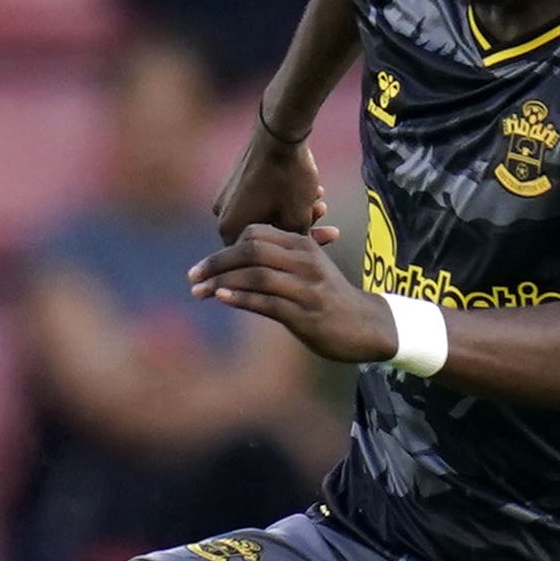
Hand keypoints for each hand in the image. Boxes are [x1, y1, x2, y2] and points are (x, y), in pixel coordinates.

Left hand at [189, 225, 393, 363]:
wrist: (367, 326)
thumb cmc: (329, 297)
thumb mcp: (308, 269)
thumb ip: (277, 260)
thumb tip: (233, 264)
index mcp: (303, 246)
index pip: (255, 234)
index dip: (225, 247)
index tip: (206, 265)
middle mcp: (305, 262)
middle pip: (251, 250)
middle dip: (216, 262)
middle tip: (192, 275)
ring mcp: (306, 288)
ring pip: (256, 275)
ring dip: (221, 282)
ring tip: (198, 291)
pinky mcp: (306, 314)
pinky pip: (267, 302)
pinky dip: (240, 298)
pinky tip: (221, 297)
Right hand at [212, 115, 328, 243]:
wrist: (279, 129)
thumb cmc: (287, 176)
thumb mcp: (297, 218)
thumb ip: (294, 242)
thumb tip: (297, 253)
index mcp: (230, 228)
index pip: (263, 255)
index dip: (295, 249)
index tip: (320, 242)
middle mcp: (222, 213)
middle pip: (267, 232)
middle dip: (299, 226)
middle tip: (326, 221)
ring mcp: (227, 195)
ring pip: (267, 213)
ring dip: (294, 211)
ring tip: (321, 202)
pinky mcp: (236, 178)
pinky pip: (262, 197)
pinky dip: (284, 197)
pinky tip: (312, 189)